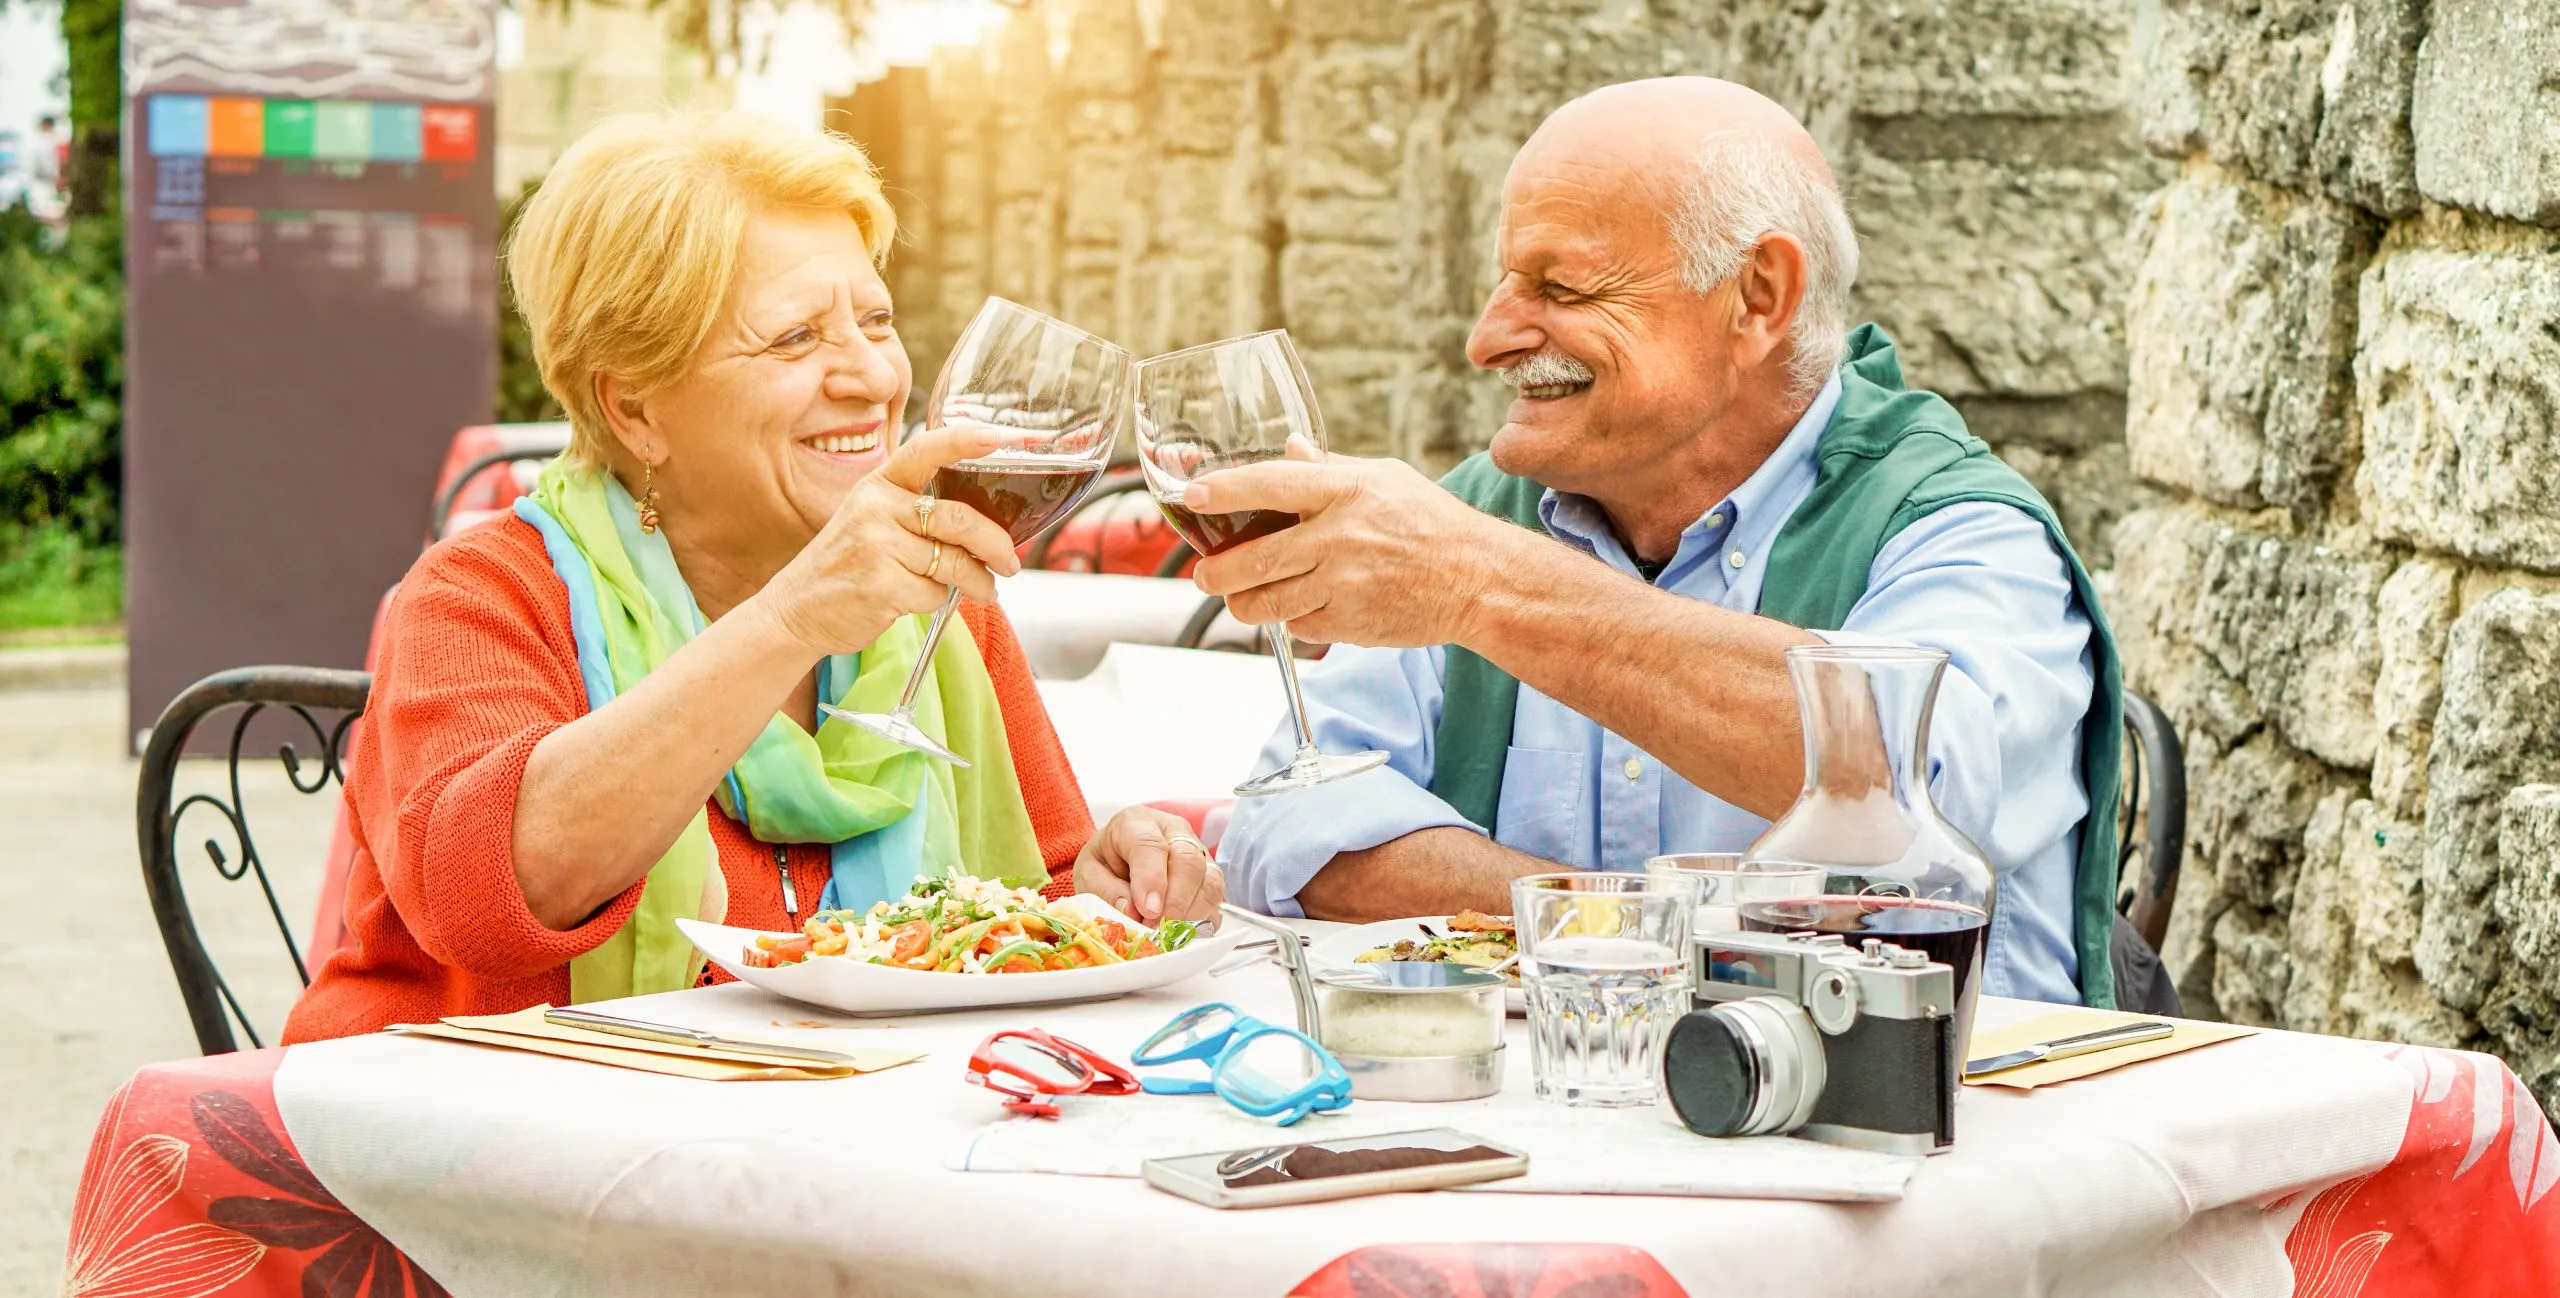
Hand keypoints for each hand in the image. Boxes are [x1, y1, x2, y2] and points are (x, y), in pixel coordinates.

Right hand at [750, 423, 1025, 656]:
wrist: (798, 609)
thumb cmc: (847, 563)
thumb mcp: (872, 520)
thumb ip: (918, 512)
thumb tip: (989, 525)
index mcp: (878, 484)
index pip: (926, 450)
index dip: (965, 440)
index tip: (1001, 437)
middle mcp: (876, 507)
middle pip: (959, 518)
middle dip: (996, 543)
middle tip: (1010, 561)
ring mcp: (876, 546)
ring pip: (955, 562)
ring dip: (978, 581)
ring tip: (983, 589)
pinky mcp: (882, 585)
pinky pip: (936, 593)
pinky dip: (939, 600)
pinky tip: (919, 600)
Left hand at [1073, 806, 1223, 924]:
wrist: (1120, 857)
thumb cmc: (1106, 863)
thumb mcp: (1089, 874)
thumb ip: (1106, 890)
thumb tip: (1133, 911)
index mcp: (1136, 823)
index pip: (1150, 844)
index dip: (1152, 879)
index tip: (1148, 911)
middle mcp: (1173, 831)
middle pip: (1188, 861)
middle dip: (1175, 901)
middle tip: (1156, 928)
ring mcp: (1197, 851)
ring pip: (1210, 880)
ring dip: (1191, 913)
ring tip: (1167, 932)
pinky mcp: (1210, 874)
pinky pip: (1217, 897)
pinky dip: (1203, 918)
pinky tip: (1182, 930)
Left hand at [1183, 452, 1518, 647]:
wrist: (1479, 580)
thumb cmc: (1433, 523)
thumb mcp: (1385, 478)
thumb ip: (1329, 467)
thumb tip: (1290, 447)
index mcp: (1345, 491)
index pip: (1268, 484)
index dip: (1223, 490)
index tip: (1192, 496)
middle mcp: (1339, 538)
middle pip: (1252, 559)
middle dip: (1215, 573)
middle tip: (1205, 575)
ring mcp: (1343, 584)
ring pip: (1266, 603)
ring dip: (1243, 603)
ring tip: (1240, 598)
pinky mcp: (1350, 623)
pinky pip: (1299, 626)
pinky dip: (1293, 619)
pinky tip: (1304, 607)